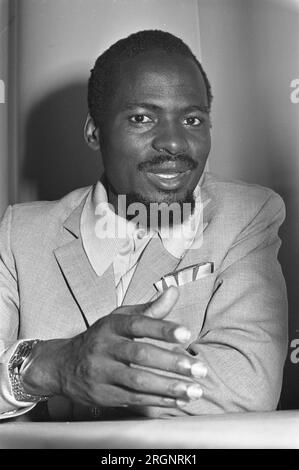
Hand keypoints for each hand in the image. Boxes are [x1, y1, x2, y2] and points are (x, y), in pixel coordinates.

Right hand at [22, 287, 207, 408]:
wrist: (64, 365)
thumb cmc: (101, 338)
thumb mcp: (119, 318)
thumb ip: (149, 309)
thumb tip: (173, 291)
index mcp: (111, 325)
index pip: (138, 324)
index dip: (162, 328)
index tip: (186, 334)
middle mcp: (104, 348)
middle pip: (140, 354)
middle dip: (172, 363)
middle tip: (198, 369)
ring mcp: (101, 373)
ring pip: (138, 381)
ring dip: (169, 386)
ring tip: (194, 389)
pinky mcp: (103, 395)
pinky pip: (134, 399)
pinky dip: (158, 400)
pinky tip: (178, 399)